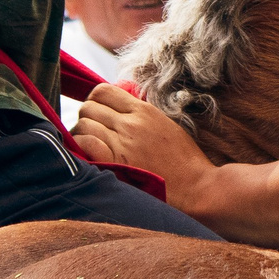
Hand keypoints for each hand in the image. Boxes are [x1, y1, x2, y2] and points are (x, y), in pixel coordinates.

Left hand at [73, 86, 216, 204]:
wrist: (196, 187)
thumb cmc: (184, 160)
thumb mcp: (166, 125)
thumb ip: (141, 115)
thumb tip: (117, 110)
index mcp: (144, 111)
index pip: (102, 91)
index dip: (95, 101)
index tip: (99, 114)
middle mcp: (130, 124)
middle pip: (89, 107)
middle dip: (87, 118)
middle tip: (94, 133)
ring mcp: (122, 144)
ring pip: (83, 125)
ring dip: (82, 135)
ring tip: (91, 147)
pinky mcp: (115, 164)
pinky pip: (85, 144)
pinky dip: (82, 149)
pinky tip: (90, 157)